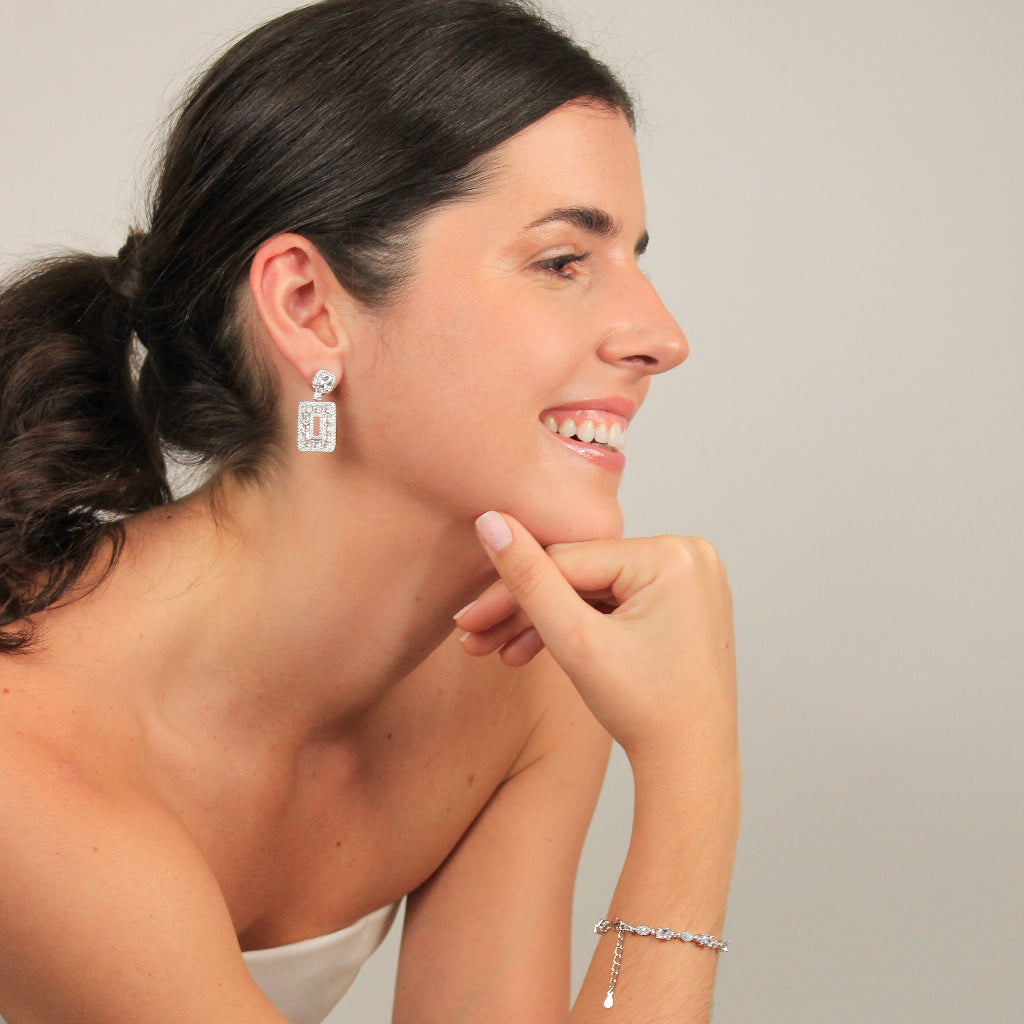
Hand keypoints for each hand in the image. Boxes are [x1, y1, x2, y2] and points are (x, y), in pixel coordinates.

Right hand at [456, 512, 736, 766]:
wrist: (691, 764)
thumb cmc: (644, 709)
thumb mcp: (575, 641)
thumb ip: (529, 579)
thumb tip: (490, 520)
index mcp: (671, 555)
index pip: (565, 561)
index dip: (508, 591)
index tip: (467, 620)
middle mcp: (689, 553)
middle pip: (579, 572)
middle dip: (525, 609)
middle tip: (474, 636)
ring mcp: (690, 575)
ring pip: (593, 587)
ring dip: (547, 618)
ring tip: (501, 652)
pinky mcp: (684, 597)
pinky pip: (616, 597)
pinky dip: (580, 621)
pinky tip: (537, 647)